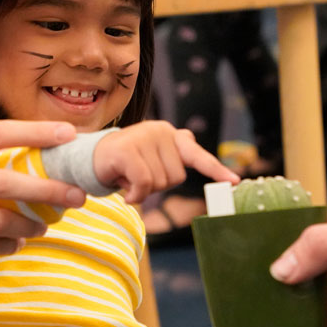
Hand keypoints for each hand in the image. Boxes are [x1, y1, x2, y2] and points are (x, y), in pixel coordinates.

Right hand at [93, 121, 238, 203]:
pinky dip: (136, 195)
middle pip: (175, 177)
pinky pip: (144, 184)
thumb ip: (172, 153)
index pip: (198, 155)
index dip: (216, 170)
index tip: (234, 182)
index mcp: (171, 135)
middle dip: (158, 185)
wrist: (91, 159)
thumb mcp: (152, 157)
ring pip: (159, 182)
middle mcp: (161, 131)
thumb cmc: (126, 163)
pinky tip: (126, 192)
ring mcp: (143, 137)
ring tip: (129, 177)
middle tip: (139, 177)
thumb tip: (190, 139)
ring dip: (144, 190)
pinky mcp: (127, 149)